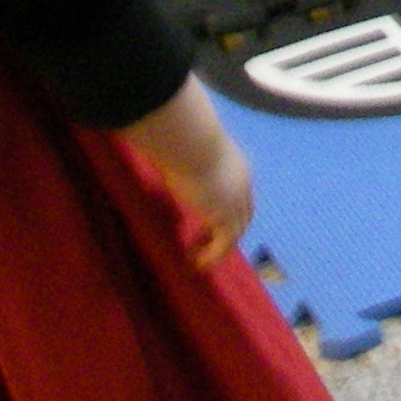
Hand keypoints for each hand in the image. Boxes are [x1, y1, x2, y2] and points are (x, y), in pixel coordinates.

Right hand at [121, 77, 252, 267]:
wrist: (191, 141)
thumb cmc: (182, 137)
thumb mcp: (183, 147)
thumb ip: (179, 150)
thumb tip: (158, 141)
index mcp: (236, 164)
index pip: (237, 191)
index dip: (225, 206)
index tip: (205, 217)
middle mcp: (242, 183)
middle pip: (242, 213)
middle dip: (226, 229)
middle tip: (202, 241)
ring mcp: (237, 200)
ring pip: (235, 231)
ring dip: (218, 246)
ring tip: (195, 257)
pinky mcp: (226, 217)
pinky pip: (224, 244)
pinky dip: (213, 256)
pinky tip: (196, 263)